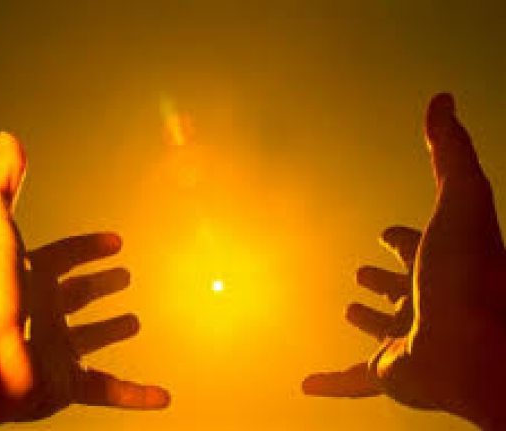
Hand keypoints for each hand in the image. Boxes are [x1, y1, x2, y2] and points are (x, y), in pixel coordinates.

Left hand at [0, 133, 168, 429]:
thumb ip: (1, 177)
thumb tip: (7, 137)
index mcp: (26, 274)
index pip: (65, 254)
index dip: (91, 245)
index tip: (117, 241)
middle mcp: (38, 311)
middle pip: (78, 296)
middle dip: (102, 286)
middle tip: (126, 278)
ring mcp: (51, 349)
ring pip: (91, 342)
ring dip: (113, 332)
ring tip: (136, 322)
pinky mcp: (62, 386)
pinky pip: (107, 392)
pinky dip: (136, 396)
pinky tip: (162, 397)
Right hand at [302, 94, 505, 428]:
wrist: (479, 348)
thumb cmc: (472, 274)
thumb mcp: (461, 200)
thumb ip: (450, 153)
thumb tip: (441, 99)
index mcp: (442, 264)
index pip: (417, 246)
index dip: (401, 238)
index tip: (388, 233)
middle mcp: (429, 301)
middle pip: (401, 289)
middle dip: (383, 280)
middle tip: (361, 272)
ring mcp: (409, 339)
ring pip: (384, 330)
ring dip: (368, 320)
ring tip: (349, 307)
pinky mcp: (390, 373)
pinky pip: (353, 381)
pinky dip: (331, 384)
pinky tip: (307, 385)